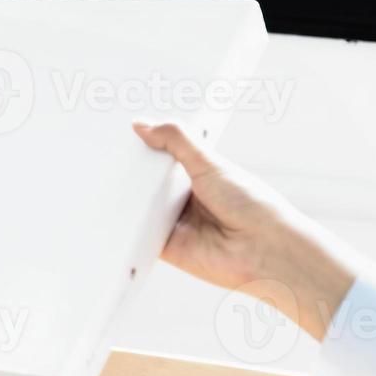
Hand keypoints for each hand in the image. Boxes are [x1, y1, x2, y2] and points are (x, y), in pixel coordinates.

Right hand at [132, 121, 358, 340]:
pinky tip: (117, 214)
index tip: (126, 137)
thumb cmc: (252, 206)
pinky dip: (128, 228)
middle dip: (132, 174)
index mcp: (197, 175)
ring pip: (139, 208)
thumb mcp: (210, 161)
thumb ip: (176, 141)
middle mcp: (185, 200)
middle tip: (113, 158)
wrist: (263, 249)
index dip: (146, 149)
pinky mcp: (165, 247)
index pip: (162, 158)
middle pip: (147, 183)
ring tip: (112, 182)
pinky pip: (138, 235)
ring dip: (129, 200)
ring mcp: (174, 224)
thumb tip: (145, 126)